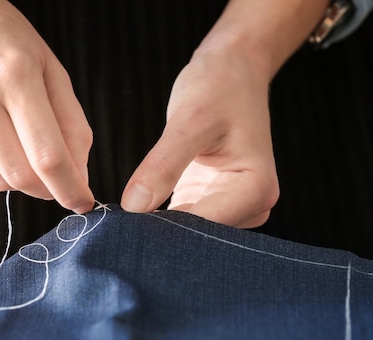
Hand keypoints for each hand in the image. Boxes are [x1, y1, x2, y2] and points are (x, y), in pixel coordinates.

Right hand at [0, 0, 93, 212]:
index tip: (83, 202)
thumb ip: (70, 122)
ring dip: (19, 180)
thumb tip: (79, 173)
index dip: (70, 188)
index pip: (48, 155)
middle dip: (46, 189)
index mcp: (16, 75)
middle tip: (55, 179)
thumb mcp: (49, 67)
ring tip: (21, 148)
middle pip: (20, 175)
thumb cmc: (2, 37)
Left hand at [121, 48, 278, 227]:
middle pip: (199, 235)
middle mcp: (251, 206)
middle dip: (160, 234)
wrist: (233, 70)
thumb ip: (163, 164)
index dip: (163, 230)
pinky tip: (134, 218)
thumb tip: (132, 208)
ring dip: (158, 229)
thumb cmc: (219, 87)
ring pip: (189, 233)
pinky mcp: (213, 201)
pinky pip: (183, 220)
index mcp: (256, 189)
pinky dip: (159, 220)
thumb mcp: (189, 121)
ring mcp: (233, 207)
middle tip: (116, 230)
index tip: (123, 228)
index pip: (204, 225)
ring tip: (123, 224)